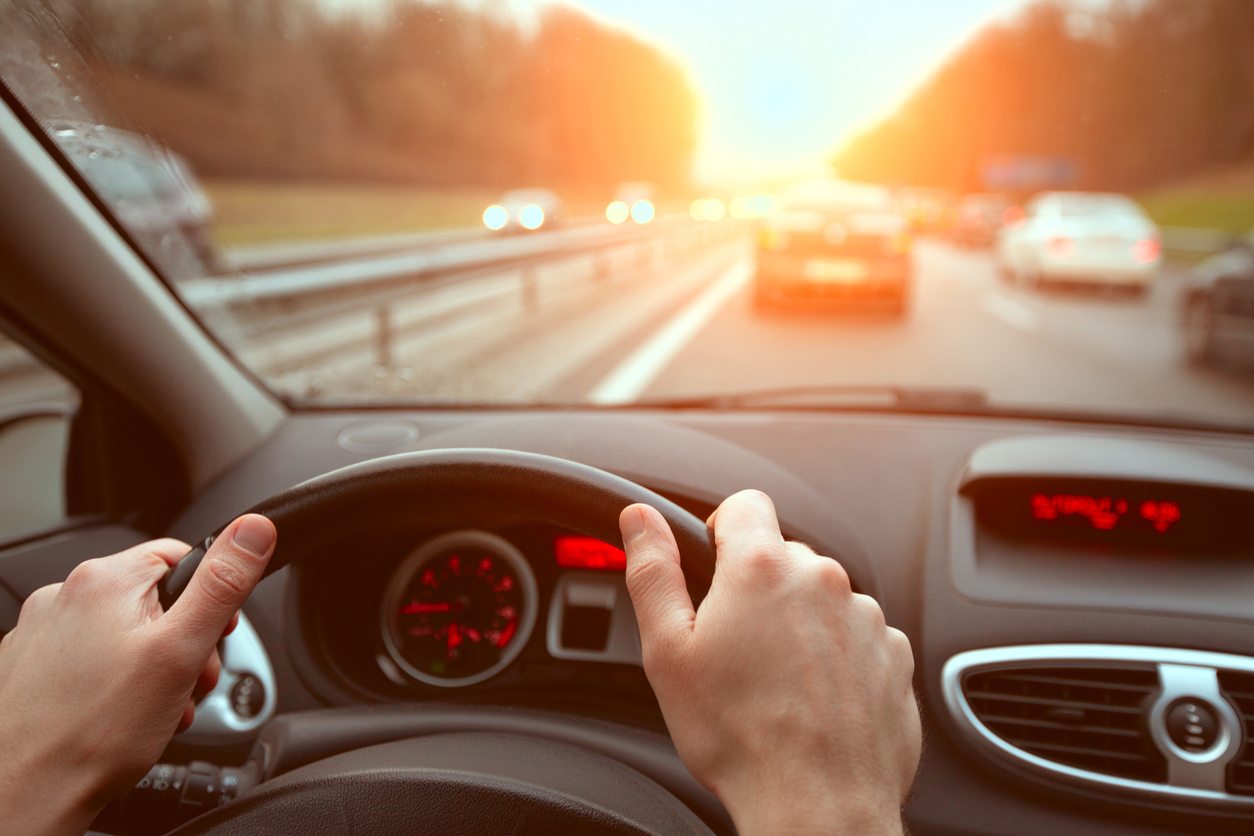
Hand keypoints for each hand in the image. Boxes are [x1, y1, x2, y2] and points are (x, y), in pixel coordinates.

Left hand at [0, 514, 275, 835]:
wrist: (23, 795)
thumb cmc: (94, 733)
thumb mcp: (181, 651)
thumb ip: (222, 584)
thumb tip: (254, 529)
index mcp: (103, 580)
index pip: (179, 557)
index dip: (210, 598)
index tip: (216, 634)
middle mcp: (63, 597)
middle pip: (153, 600)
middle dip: (183, 643)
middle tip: (189, 682)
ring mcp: (40, 634)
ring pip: (123, 635)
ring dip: (154, 669)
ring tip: (157, 709)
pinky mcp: (29, 669)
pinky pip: (91, 662)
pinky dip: (116, 685)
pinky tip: (123, 718)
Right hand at [620, 490, 920, 835]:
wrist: (816, 805)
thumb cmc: (739, 737)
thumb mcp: (668, 652)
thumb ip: (653, 572)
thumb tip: (639, 519)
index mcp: (762, 567)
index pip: (745, 504)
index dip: (722, 530)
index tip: (713, 568)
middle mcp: (823, 579)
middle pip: (783, 557)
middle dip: (758, 590)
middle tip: (735, 649)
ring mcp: (866, 617)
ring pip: (821, 599)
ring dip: (800, 625)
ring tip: (776, 685)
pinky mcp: (895, 655)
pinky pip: (857, 637)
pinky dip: (837, 658)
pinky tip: (813, 700)